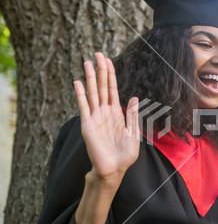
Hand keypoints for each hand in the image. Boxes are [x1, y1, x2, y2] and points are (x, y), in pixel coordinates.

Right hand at [74, 52, 139, 191]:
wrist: (114, 170)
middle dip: (100, 71)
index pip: (112, 89)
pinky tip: (78, 82)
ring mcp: (95, 118)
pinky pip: (84, 107)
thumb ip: (133, 115)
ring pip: (93, 93)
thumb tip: (135, 97)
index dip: (110, 75)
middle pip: (102, 87)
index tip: (107, 60)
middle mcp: (105, 112)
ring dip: (90, 78)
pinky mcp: (88, 125)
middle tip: (97, 54)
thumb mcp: (133, 133)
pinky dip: (81, 95)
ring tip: (87, 62)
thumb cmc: (124, 154)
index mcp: (116, 113)